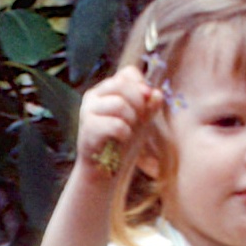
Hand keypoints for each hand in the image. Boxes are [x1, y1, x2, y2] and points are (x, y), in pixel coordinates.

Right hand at [75, 67, 160, 182]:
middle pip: (123, 84)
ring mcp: (88, 111)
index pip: (128, 73)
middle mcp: (94, 96)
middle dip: (138, 104)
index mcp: (107, 90)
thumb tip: (158, 93)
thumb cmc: (122, 145)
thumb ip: (150, 107)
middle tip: (137, 121)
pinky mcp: (88, 128)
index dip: (142, 86)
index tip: (147, 103)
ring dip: (131, 120)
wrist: (104, 171)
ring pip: (119, 103)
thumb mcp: (141, 122)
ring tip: (127, 131)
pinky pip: (116, 124)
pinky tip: (121, 140)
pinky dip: (125, 133)